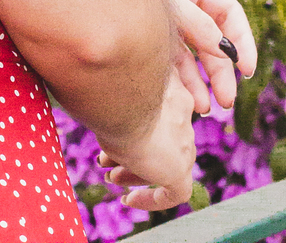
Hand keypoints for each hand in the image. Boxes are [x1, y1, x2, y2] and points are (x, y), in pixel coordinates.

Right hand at [97, 67, 195, 211]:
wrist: (122, 98)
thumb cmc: (112, 85)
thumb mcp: (117, 86)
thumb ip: (119, 92)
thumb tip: (102, 97)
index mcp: (171, 88)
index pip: (156, 113)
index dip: (134, 127)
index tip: (114, 135)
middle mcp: (183, 114)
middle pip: (160, 140)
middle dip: (134, 152)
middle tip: (106, 161)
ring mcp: (184, 144)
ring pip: (164, 164)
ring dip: (136, 173)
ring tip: (111, 178)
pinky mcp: (180, 171)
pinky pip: (174, 193)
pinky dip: (153, 198)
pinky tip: (129, 200)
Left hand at [151, 0, 257, 111]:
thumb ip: (195, 23)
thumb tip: (223, 49)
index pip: (226, 11)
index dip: (241, 40)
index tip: (247, 70)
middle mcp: (178, 3)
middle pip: (211, 39)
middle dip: (221, 70)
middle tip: (226, 101)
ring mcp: (162, 22)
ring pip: (191, 56)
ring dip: (202, 82)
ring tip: (205, 109)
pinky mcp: (146, 39)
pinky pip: (171, 63)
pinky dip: (182, 82)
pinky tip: (188, 103)